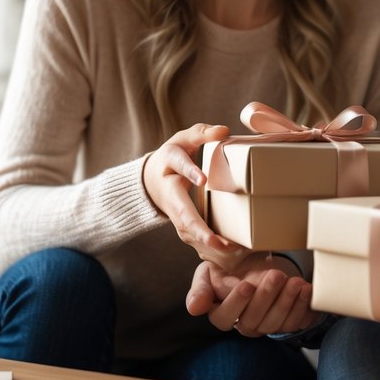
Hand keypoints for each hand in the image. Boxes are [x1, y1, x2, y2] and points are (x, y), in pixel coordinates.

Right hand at [142, 123, 246, 268]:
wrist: (151, 178)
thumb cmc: (174, 154)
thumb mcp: (184, 138)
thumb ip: (202, 133)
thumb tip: (223, 131)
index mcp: (169, 162)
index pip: (178, 164)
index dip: (189, 171)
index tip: (203, 179)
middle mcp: (169, 190)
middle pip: (181, 211)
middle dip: (197, 227)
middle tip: (214, 240)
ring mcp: (173, 210)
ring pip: (186, 228)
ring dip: (205, 240)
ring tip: (228, 247)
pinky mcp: (180, 222)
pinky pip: (193, 235)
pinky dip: (207, 243)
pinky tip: (227, 249)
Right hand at [186, 254, 316, 335]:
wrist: (250, 266)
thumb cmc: (225, 270)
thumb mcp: (207, 274)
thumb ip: (200, 290)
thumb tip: (195, 308)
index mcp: (221, 314)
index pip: (225, 317)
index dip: (236, 303)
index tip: (246, 285)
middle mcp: (244, 324)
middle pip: (254, 320)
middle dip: (267, 297)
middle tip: (276, 275)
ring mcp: (266, 325)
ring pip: (276, 322)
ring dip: (288, 302)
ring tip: (296, 282)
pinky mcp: (286, 323)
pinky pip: (295, 322)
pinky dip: (303, 307)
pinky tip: (306, 289)